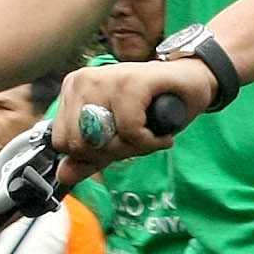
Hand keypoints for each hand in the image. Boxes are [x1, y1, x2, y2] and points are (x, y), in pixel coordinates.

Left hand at [48, 54, 214, 177]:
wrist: (191, 82)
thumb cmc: (153, 108)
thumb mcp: (117, 138)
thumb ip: (90, 157)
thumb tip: (62, 176)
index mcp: (73, 90)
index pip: (62, 142)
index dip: (92, 155)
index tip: (119, 144)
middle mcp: (83, 80)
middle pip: (81, 144)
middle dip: (113, 152)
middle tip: (137, 140)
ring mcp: (105, 77)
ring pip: (103, 139)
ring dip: (133, 148)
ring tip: (149, 134)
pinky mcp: (130, 81)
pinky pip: (130, 130)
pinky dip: (150, 142)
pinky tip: (161, 134)